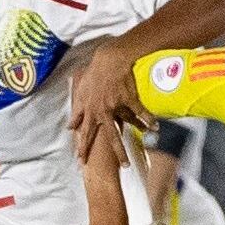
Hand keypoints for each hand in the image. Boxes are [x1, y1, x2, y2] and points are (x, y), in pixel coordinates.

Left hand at [69, 46, 153, 163]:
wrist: (108, 59)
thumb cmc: (93, 75)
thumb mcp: (80, 93)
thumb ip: (76, 112)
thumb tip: (69, 127)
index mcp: (90, 110)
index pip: (85, 133)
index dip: (83, 147)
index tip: (81, 161)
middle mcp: (103, 110)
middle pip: (111, 135)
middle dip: (119, 152)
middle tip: (125, 165)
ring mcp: (117, 104)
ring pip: (128, 123)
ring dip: (137, 133)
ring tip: (147, 140)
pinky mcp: (128, 97)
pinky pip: (140, 110)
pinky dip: (148, 118)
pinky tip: (155, 127)